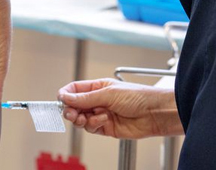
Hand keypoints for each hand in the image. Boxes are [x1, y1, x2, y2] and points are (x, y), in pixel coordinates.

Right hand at [58, 78, 182, 138]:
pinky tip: (104, 120)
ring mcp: (101, 114)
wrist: (155, 114)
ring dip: (82, 119)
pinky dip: (93, 124)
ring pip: (81, 119)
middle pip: (74, 106)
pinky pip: (91, 127)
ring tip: (87, 117)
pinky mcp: (106, 128)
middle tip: (71, 113)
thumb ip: (85, 98)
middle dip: (70, 110)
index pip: (75, 90)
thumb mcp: (108, 94)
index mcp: (97, 87)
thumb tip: (65, 97)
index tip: (60, 100)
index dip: (65, 95)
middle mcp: (97, 101)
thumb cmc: (138, 97)